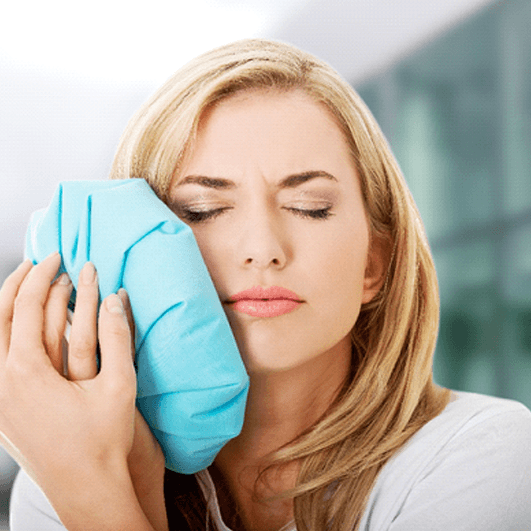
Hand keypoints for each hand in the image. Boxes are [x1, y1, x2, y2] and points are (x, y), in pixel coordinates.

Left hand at [0, 253, 160, 529]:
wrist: (87, 488)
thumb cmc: (103, 440)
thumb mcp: (118, 383)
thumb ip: (118, 336)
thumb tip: (116, 296)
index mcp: (25, 372)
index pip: (24, 306)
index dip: (42, 276)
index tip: (57, 256)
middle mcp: (1, 382)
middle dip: (18, 283)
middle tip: (38, 262)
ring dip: (8, 307)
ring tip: (25, 287)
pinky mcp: (0, 411)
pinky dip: (5, 334)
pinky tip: (18, 330)